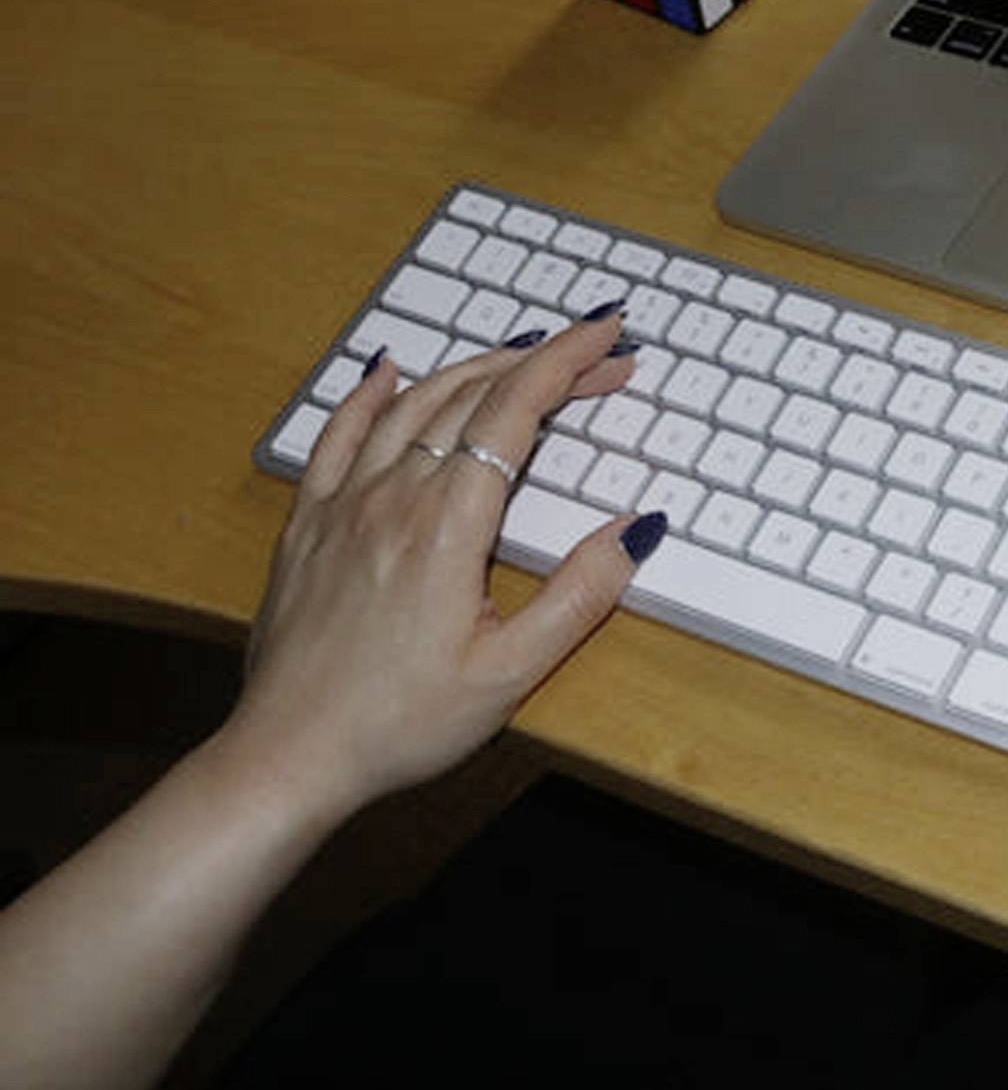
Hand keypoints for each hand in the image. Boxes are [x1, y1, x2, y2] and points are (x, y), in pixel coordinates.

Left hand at [219, 310, 659, 830]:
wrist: (289, 756)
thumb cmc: (401, 724)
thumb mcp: (511, 673)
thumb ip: (579, 596)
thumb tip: (637, 530)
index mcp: (447, 526)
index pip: (515, 412)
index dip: (566, 362)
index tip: (608, 333)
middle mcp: (392, 498)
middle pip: (472, 398)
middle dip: (541, 364)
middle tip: (598, 359)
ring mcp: (343, 507)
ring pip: (412, 405)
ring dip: (474, 369)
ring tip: (522, 357)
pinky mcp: (308, 527)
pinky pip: (337, 437)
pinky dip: (367, 395)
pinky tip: (387, 372)